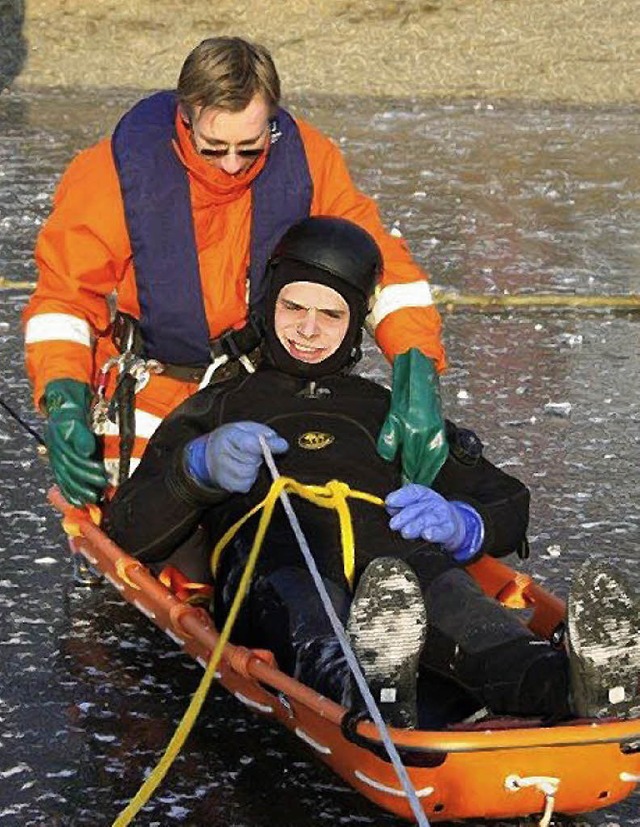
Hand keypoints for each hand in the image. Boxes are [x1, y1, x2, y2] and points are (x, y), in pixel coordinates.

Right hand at [44, 379, 107, 505]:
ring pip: (65, 475)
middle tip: (101, 486)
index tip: (101, 472)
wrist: (63, 398)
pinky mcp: (59, 459)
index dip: (87, 466)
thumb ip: (80, 432)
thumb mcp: (75, 414)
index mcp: (60, 435)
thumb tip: (86, 450)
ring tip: (92, 497)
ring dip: (78, 488)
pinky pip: (62, 477)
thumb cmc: (71, 406)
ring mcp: (56, 453)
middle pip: (70, 467)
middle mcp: (56, 446)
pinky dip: (69, 490)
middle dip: (86, 479)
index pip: (73, 456)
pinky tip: (78, 500)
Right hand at [185, 422, 288, 492]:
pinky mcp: (226, 485)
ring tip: (247, 462)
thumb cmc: (234, 439)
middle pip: (252, 462)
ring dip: (254, 469)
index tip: (282, 446)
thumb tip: (282, 445)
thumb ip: (265, 433)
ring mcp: (222, 471)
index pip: (250, 444)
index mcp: (228, 436)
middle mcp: (222, 454)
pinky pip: (246, 485)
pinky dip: (249, 479)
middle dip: (258, 457)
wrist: (209, 455)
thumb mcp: (247, 428)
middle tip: (253, 453)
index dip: (268, 446)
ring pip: (249, 475)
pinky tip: (243, 471)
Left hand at [376, 348, 448, 485]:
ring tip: (418, 488)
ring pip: (433, 464)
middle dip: (416, 482)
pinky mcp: (442, 433)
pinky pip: (438, 456)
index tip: (400, 491)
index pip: (410, 464)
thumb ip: (389, 440)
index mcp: (416, 434)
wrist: (421, 380)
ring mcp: (438, 436)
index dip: (405, 479)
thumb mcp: (391, 418)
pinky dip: (432, 466)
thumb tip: (387, 458)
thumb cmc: (406, 396)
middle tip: (409, 496)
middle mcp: (430, 437)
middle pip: (423, 468)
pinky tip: (427, 471)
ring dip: (425, 476)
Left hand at [386, 483, 483, 562]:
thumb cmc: (428, 513)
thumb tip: (388, 506)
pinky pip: (441, 531)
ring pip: (428, 519)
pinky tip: (427, 534)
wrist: (453, 523)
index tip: (389, 502)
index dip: (400, 496)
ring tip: (406, 532)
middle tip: (393, 524)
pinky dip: (434, 533)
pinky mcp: (449, 529)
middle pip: (418, 507)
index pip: (412, 492)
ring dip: (416, 525)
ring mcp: (442, 515)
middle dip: (404, 516)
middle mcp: (434, 502)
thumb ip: (400, 506)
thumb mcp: (414, 506)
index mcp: (424, 494)